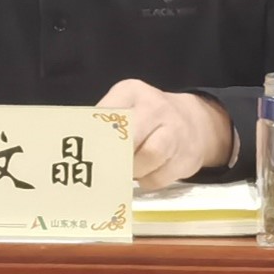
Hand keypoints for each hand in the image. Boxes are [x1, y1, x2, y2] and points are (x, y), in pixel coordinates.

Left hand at [96, 79, 232, 190]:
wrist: (194, 122)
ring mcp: (175, 131)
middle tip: (103, 168)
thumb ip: (103, 122)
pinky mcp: (186, 158)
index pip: (107, 113)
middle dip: (113, 156)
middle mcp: (155, 107)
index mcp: (132, 91)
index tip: (84, 154)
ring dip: (132, 170)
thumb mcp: (125, 106)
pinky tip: (144, 174)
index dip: (94, 137)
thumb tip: (78, 149)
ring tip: (125, 171)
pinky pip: (159, 177)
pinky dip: (146, 181)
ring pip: (148, 156)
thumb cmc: (147, 118)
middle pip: (130, 135)